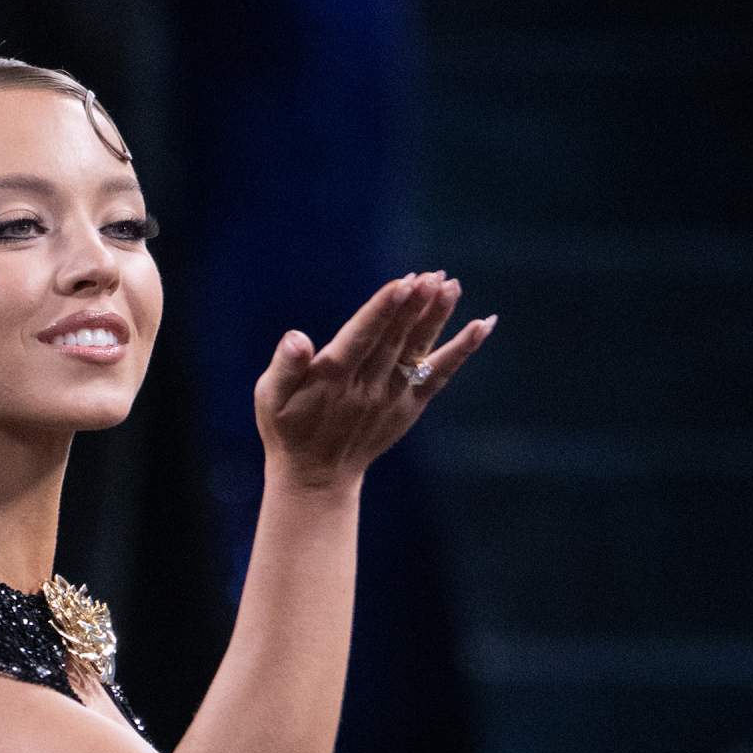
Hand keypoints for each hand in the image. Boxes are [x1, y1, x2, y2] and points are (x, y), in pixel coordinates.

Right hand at [253, 270, 495, 486]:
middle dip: (414, 305)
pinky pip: (440, 375)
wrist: (317, 477)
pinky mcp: (409, 407)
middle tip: (433, 275)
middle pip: (395, 340)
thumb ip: (284, 366)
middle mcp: (366, 389)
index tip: (403, 283)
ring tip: (452, 286)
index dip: (383, 310)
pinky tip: (483, 325)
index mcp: (332, 380)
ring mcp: (391, 399)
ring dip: (437, 318)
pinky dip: (462, 350)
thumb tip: (296, 338)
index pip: (361, 338)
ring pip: (418, 352)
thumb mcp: (270, 398)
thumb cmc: (289, 428)